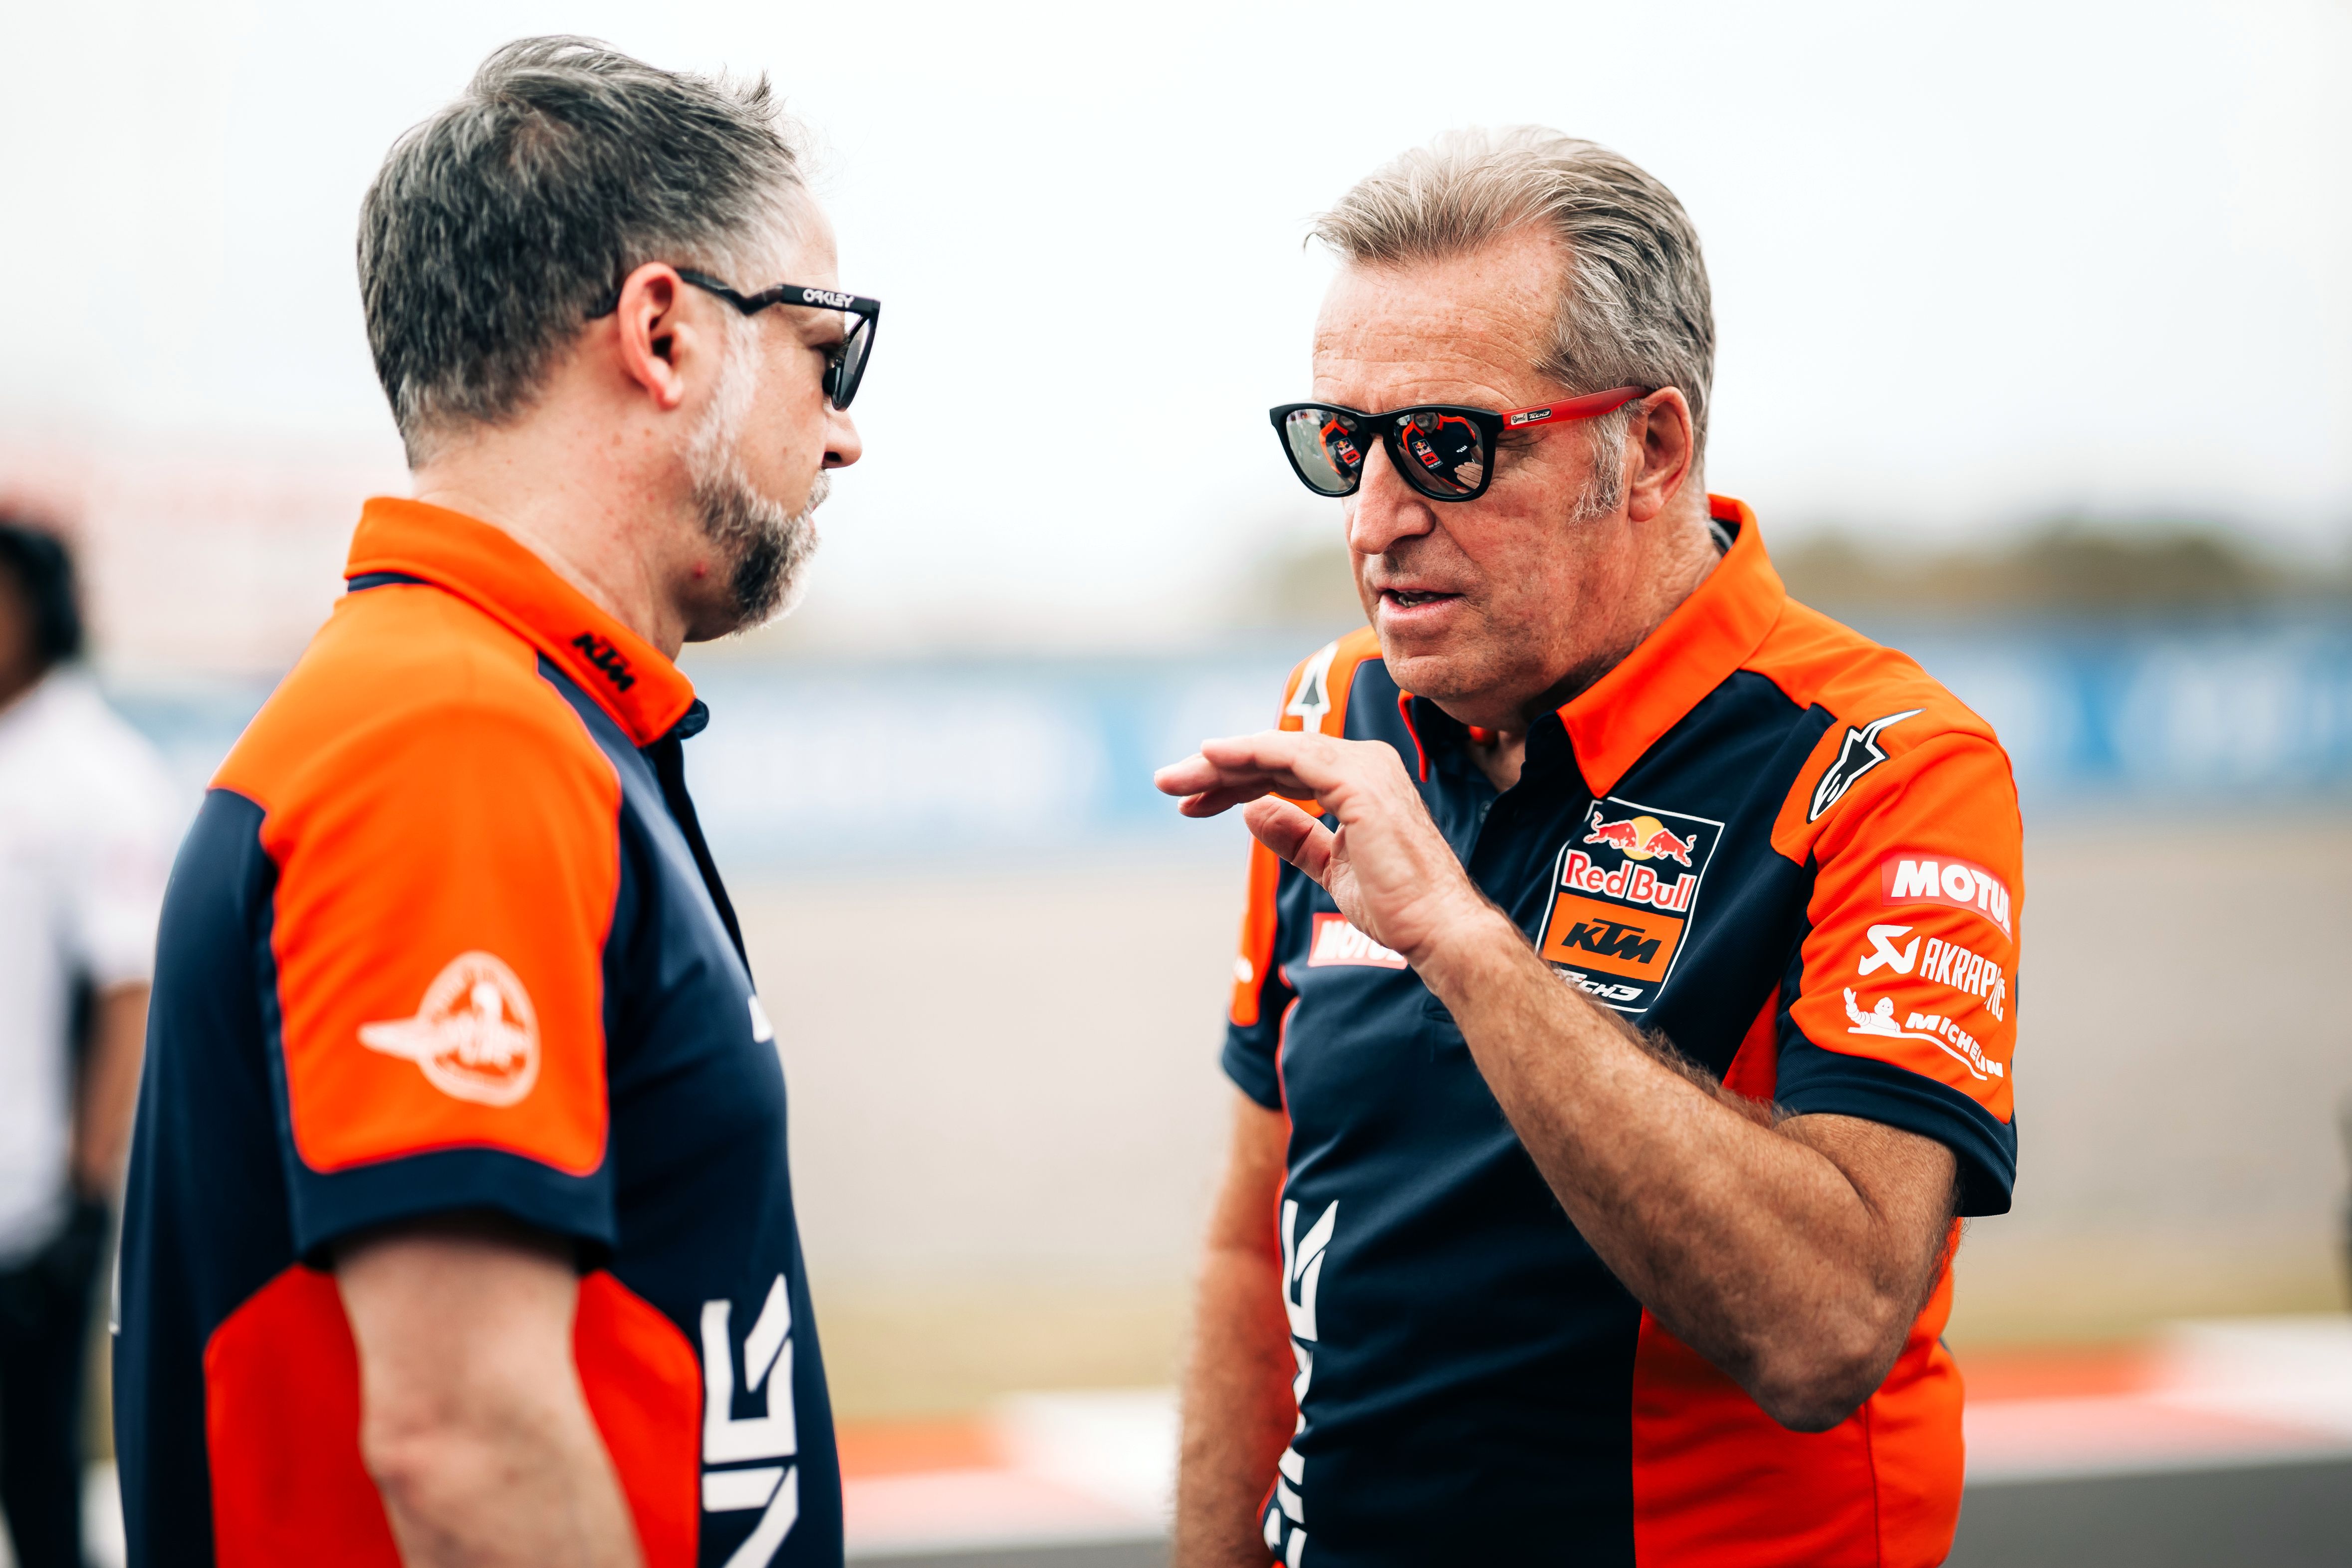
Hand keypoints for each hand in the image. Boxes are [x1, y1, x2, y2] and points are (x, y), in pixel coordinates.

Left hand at [1155, 730, 1498, 967]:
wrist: (1437, 928)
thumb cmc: (1396, 904)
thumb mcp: (1330, 866)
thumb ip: (1295, 836)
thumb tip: (1252, 812)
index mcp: (1359, 780)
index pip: (1284, 768)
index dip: (1234, 781)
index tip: (1192, 802)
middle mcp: (1363, 763)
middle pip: (1274, 754)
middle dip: (1217, 770)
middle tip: (1168, 784)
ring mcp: (1364, 768)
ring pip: (1277, 751)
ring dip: (1221, 763)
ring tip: (1176, 780)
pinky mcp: (1360, 783)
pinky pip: (1293, 757)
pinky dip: (1250, 753)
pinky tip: (1213, 757)